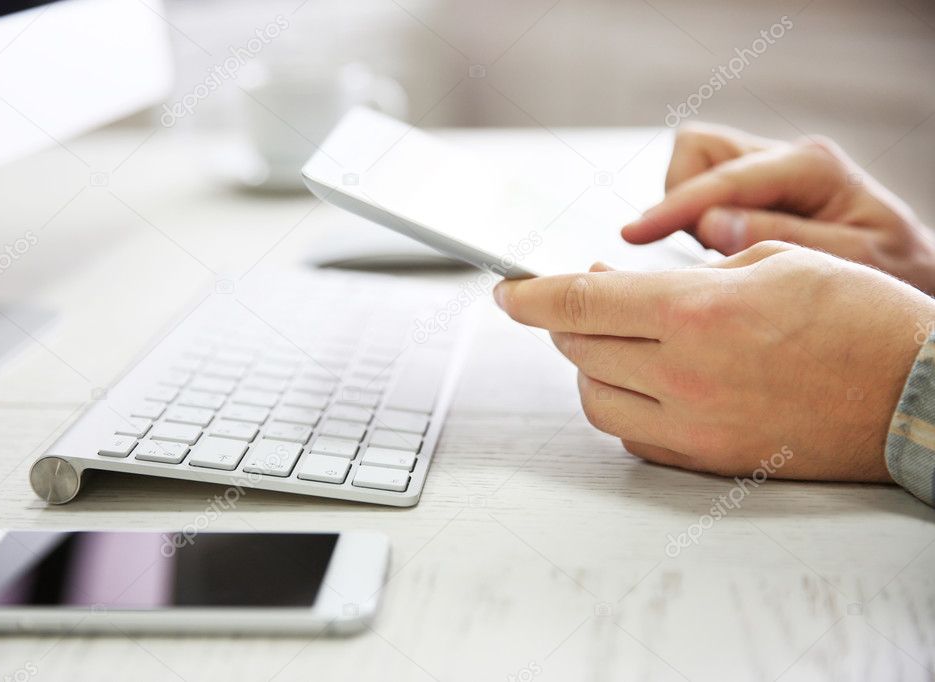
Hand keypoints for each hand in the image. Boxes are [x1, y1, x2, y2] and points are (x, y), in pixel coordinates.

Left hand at [494, 243, 934, 481]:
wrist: (915, 394)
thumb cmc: (858, 318)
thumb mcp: (771, 262)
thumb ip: (684, 272)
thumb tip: (619, 281)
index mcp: (695, 313)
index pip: (579, 302)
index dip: (530, 294)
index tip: (506, 290)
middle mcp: (684, 374)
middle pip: (579, 347)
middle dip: (566, 318)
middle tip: (582, 298)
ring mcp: (693, 425)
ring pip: (594, 397)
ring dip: (589, 364)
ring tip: (614, 341)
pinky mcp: (708, 459)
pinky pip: (632, 435)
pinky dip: (622, 405)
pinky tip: (644, 382)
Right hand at [621, 123, 934, 295]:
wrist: (913, 279)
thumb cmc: (895, 276)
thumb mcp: (853, 264)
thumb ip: (780, 240)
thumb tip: (709, 225)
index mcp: (812, 168)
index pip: (722, 179)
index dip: (672, 208)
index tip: (632, 235)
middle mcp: (786, 159)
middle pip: (698, 151)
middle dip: (679, 199)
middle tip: (696, 250)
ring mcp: (769, 171)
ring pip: (693, 166)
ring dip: (686, 211)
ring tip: (715, 256)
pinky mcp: (756, 191)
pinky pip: (702, 191)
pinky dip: (696, 220)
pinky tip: (724, 253)